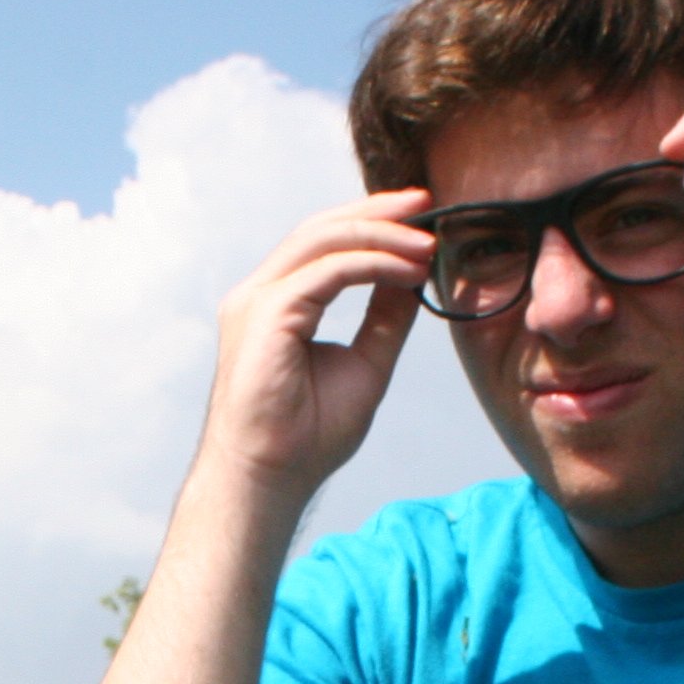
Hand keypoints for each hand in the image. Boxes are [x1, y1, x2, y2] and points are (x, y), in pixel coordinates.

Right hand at [193, 193, 431, 504]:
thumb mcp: (365, 365)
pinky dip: (373, 264)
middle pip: (321, 229)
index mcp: (276, 304)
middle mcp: (260, 294)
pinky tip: (408, 271)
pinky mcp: (267, 315)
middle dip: (377, 211)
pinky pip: (327, 271)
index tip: (420, 217)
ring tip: (426, 243)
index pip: (324, 244)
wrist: (270, 479)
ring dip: (381, 234)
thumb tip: (414, 278)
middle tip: (426, 203)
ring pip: (322, 240)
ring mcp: (257, 301)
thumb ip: (384, 320)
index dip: (371, 222)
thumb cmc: (306, 438)